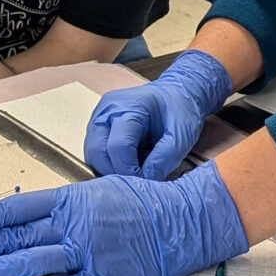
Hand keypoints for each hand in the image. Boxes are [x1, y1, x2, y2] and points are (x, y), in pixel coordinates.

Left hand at [0, 162, 246, 275]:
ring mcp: (86, 252)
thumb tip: (34, 211)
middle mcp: (73, 223)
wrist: (181, 220)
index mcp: (71, 197)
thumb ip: (66, 201)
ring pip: (33, 261)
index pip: (17, 207)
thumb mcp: (99, 187)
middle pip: (18, 234)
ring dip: (1, 267)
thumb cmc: (144, 200)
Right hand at [85, 49, 231, 179]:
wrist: (175, 93)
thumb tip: (146, 179)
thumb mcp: (182, 134)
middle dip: (116, 172)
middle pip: (97, 151)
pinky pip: (95, 151)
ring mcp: (99, 117)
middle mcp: (107, 110)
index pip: (118, 146)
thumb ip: (165, 158)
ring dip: (111, 168)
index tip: (147, 181)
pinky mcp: (97, 126)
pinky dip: (110, 162)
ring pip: (92, 154)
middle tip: (139, 179)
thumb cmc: (180, 109)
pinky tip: (129, 160)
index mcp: (129, 106)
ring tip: (136, 166)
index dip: (130, 171)